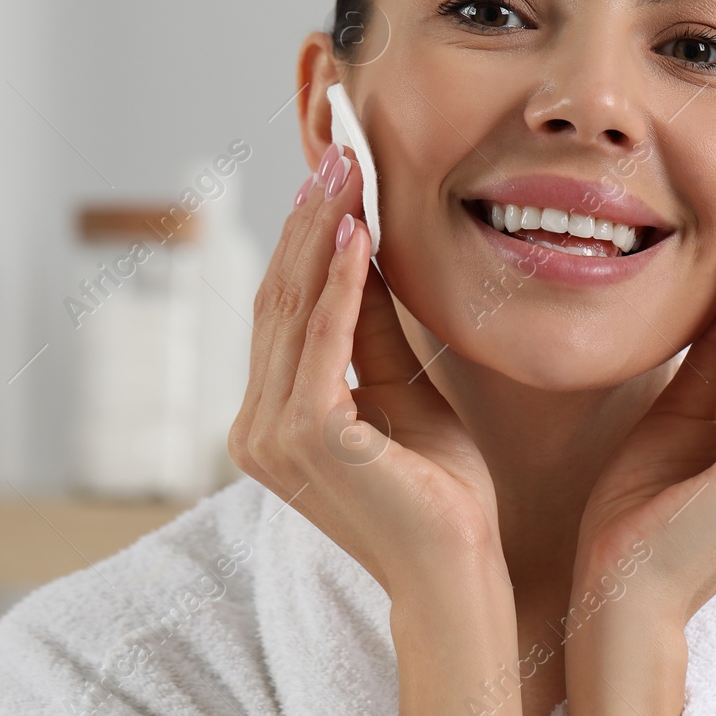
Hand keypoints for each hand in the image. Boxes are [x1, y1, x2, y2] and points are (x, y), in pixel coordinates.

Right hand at [228, 142, 524, 715]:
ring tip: (346, 167)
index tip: (335, 165)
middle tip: (338, 142)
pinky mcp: (306, 440)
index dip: (306, 230)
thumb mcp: (404, 389)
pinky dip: (337, 284)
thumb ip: (372, 326)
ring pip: (291, 308)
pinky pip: (320, 343)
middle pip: (279, 295)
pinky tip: (356, 233)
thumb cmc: (441, 492)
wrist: (460, 573)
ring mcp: (272, 435)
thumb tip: (362, 245)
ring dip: (319, 231)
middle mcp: (256, 425)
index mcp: (273, 415)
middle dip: (309, 213)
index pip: (285, 303)